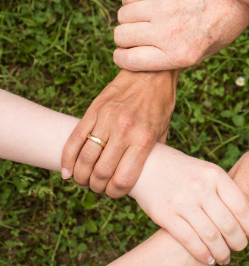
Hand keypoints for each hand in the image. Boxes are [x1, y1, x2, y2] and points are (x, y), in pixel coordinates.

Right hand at [61, 70, 177, 197]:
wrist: (151, 72)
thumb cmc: (161, 104)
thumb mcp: (163, 131)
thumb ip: (152, 153)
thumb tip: (143, 176)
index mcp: (143, 139)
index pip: (123, 179)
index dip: (115, 193)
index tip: (115, 193)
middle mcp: (124, 130)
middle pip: (101, 173)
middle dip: (97, 187)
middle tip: (98, 188)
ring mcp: (106, 119)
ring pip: (85, 158)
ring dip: (81, 176)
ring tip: (84, 180)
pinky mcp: (94, 110)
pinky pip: (74, 138)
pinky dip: (67, 159)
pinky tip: (67, 171)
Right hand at [113, 0, 248, 70]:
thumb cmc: (218, 29)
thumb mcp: (200, 55)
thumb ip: (170, 59)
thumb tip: (138, 58)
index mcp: (179, 55)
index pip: (129, 60)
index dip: (122, 58)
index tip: (125, 53)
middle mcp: (169, 33)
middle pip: (121, 36)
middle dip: (125, 38)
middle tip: (137, 34)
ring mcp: (165, 7)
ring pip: (123, 15)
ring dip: (129, 18)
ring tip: (143, 17)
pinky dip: (131, 0)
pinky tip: (145, 2)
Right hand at [129, 143, 248, 265]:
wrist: (147, 164)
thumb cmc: (183, 170)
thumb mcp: (206, 171)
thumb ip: (223, 190)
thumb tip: (246, 217)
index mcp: (215, 175)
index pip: (241, 206)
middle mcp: (201, 187)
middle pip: (228, 224)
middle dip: (238, 242)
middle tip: (240, 248)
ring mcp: (183, 201)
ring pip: (211, 236)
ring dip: (222, 252)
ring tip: (225, 258)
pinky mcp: (165, 215)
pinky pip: (189, 240)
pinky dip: (202, 254)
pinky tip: (208, 259)